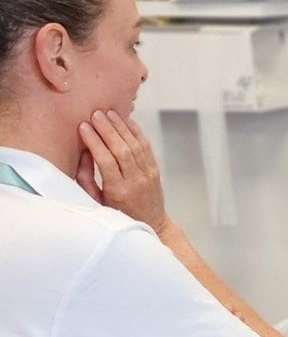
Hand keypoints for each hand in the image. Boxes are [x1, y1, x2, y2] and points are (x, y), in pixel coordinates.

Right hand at [78, 111, 170, 234]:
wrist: (151, 223)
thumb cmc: (117, 214)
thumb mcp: (96, 202)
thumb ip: (86, 179)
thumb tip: (83, 153)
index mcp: (118, 191)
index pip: (106, 161)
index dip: (94, 142)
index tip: (83, 127)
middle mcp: (136, 181)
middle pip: (121, 149)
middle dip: (107, 129)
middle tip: (96, 114)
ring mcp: (148, 174)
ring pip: (135, 145)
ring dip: (121, 127)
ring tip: (109, 113)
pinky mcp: (155, 170)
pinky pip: (146, 147)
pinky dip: (137, 132)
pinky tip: (127, 120)